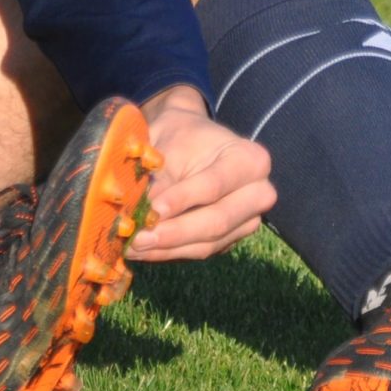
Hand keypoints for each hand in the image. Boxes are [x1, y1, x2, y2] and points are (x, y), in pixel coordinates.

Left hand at [127, 87, 274, 261]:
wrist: (190, 143)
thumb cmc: (180, 137)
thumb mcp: (169, 144)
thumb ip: (158, 176)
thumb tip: (137, 210)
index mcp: (251, 160)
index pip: (215, 185)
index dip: (183, 199)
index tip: (153, 209)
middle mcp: (258, 195)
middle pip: (217, 220)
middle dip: (175, 232)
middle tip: (138, 238)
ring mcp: (246, 221)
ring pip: (208, 242)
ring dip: (167, 248)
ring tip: (132, 247)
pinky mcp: (229, 239)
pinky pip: (199, 251)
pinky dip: (168, 252)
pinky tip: (141, 251)